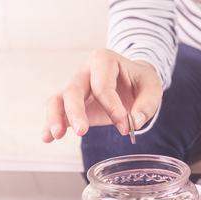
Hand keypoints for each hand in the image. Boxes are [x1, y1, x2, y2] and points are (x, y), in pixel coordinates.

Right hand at [42, 49, 161, 142]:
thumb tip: (135, 122)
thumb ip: (147, 105)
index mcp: (105, 61)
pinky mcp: (72, 102)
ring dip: (56, 117)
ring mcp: (76, 85)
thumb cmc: (141, 82)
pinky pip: (57, 110)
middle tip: (82, 131)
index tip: (126, 127)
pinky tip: (47, 138)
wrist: (134, 80)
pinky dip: (51, 123)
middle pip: (74, 89)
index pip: (103, 86)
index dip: (113, 109)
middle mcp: (85, 70)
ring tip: (56, 135)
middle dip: (76, 111)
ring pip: (59, 98)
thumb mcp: (153, 88)